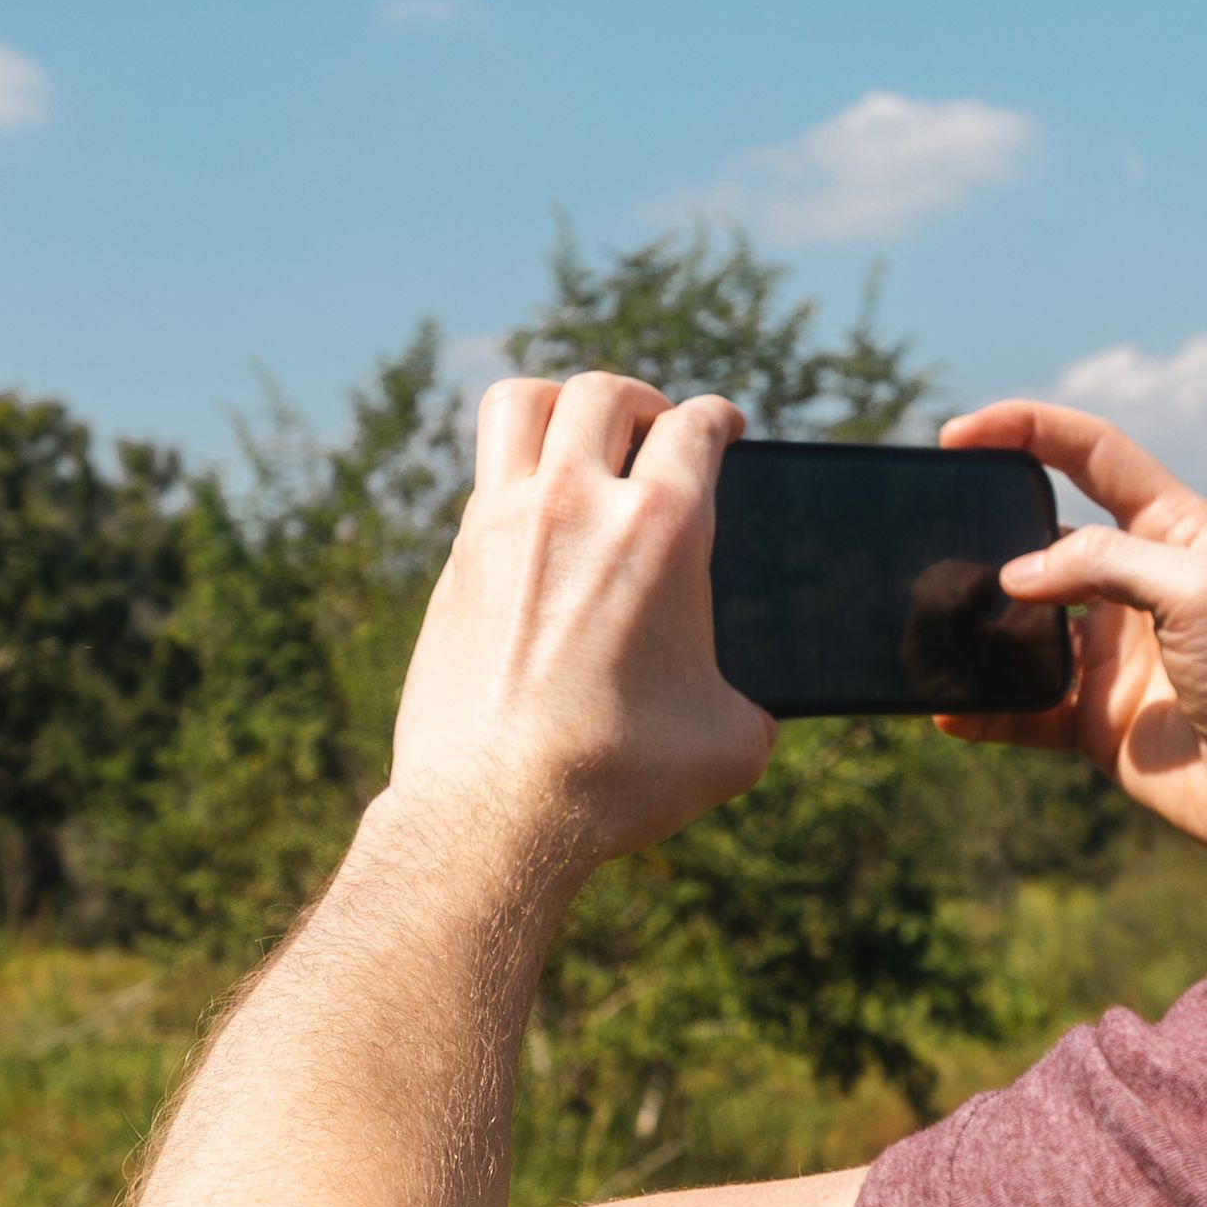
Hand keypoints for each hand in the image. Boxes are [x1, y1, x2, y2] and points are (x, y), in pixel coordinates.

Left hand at [387, 376, 776, 867]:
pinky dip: (515, 476)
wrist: (493, 811)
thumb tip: (747, 709)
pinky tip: (534, 523)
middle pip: (603, 394)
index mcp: (662, 528)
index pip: (696, 427)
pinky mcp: (455, 562)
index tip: (724, 429)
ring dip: (558, 406)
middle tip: (655, 433)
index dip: (720, 420)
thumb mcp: (730, 744)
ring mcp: (502, 524)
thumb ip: (751, 703)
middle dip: (642, 403)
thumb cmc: (620, 779)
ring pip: (520, 403)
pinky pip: (485, 477)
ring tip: (578, 439)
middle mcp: (576, 504)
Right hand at [931, 396, 1206, 878]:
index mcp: (1173, 530)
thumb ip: (1107, 563)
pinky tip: (948, 710)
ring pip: (1022, 627)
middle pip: (1042, 539)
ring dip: (976, 626)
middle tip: (927, 539)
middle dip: (986, 534)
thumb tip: (1016, 576)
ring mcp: (1113, 655)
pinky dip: (984, 708)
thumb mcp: (1200, 590)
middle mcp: (1137, 586)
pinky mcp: (1097, 721)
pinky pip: (1023, 708)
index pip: (1088, 453)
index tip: (957, 434)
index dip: (1024, 430)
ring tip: (930, 625)